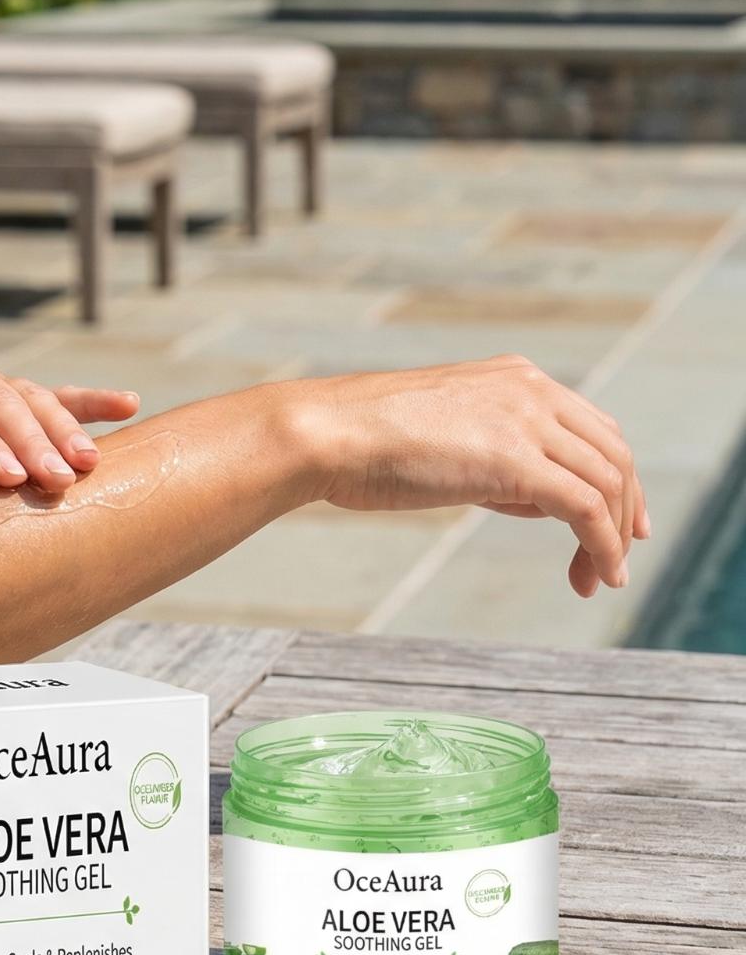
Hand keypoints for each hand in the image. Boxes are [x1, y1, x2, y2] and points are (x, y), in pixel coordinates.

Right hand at [291, 352, 650, 597]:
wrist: (328, 434)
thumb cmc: (365, 442)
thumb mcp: (445, 436)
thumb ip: (495, 455)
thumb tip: (533, 498)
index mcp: (514, 377)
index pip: (593, 425)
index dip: (617, 475)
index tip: (621, 520)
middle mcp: (530, 390)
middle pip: (614, 451)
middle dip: (626, 508)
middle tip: (621, 555)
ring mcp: (526, 422)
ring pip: (609, 482)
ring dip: (614, 537)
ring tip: (600, 577)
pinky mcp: (517, 462)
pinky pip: (587, 509)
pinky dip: (603, 547)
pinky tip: (595, 576)